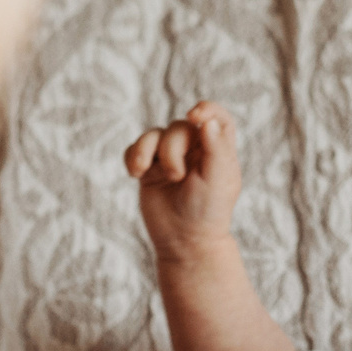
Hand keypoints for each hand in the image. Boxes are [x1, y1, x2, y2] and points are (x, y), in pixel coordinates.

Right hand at [125, 101, 240, 260]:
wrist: (184, 242)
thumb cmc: (208, 212)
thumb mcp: (219, 179)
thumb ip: (216, 148)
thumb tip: (207, 121)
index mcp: (217, 149)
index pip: (216, 117)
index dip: (207, 109)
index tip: (195, 116)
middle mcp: (194, 150)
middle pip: (179, 127)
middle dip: (172, 148)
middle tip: (176, 177)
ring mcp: (169, 158)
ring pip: (154, 135)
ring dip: (147, 150)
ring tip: (145, 173)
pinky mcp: (149, 169)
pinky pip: (135, 149)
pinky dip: (133, 157)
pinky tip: (135, 173)